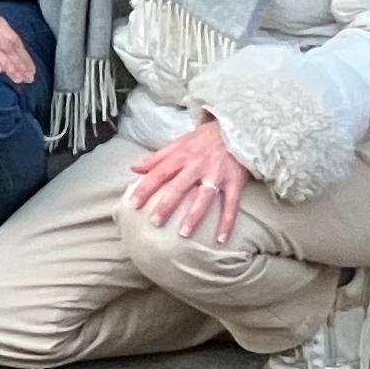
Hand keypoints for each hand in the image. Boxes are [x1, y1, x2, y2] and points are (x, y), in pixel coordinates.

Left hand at [125, 117, 252, 245]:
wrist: (235, 130)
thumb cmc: (203, 139)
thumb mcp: (177, 143)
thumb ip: (156, 158)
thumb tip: (134, 169)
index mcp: (181, 156)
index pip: (158, 173)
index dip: (145, 188)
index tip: (133, 204)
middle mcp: (197, 166)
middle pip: (179, 187)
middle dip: (166, 205)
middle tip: (155, 222)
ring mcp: (216, 175)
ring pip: (204, 198)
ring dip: (194, 216)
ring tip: (184, 234)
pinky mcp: (234, 182)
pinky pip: (231, 204)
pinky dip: (227, 222)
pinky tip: (222, 238)